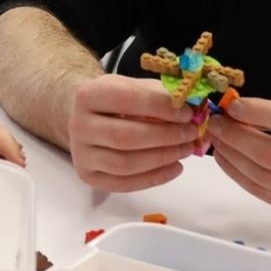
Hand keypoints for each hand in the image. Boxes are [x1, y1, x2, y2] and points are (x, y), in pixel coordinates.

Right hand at [67, 75, 199, 191]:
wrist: (88, 117)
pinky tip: (176, 167)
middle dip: (166, 136)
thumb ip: (161, 94)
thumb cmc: (117, 100)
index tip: (187, 113)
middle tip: (191, 133)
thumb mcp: (134, 86)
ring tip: (186, 149)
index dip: (160, 107)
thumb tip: (193, 108)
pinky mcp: (88, 176)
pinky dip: (155, 178)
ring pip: (125, 164)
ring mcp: (80, 154)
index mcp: (87, 95)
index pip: (126, 100)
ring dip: (163, 158)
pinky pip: (124, 184)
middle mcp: (77, 125)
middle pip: (125, 137)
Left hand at [208, 94, 270, 211]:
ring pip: (262, 176)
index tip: (232, 105)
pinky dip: (238, 174)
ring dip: (231, 155)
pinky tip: (225, 157)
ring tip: (217, 138)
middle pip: (270, 155)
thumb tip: (238, 110)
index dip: (257, 112)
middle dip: (235, 137)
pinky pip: (262, 191)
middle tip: (215, 122)